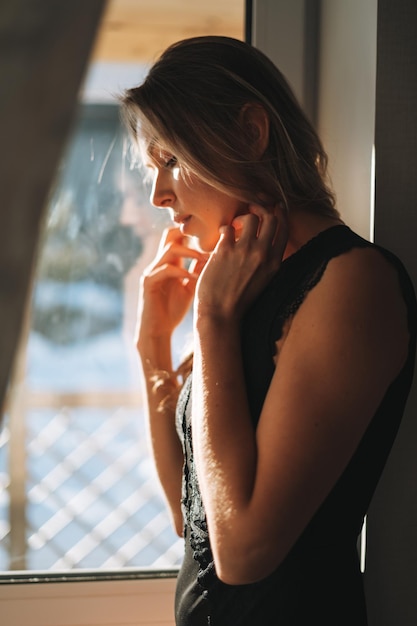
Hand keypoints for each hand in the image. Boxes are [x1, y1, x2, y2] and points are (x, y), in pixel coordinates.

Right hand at [136, 227, 206, 343]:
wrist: (157, 331)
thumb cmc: (173, 310)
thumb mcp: (190, 287)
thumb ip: (198, 272)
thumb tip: (214, 257)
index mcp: (170, 262)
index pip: (178, 237)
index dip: (193, 232)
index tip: (214, 235)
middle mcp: (160, 263)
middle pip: (170, 234)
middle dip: (189, 233)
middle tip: (209, 240)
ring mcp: (152, 271)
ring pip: (169, 249)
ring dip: (190, 252)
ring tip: (205, 258)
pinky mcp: (149, 283)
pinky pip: (165, 270)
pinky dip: (181, 271)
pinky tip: (193, 277)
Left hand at [195, 204, 287, 321]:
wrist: (220, 313)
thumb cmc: (239, 299)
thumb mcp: (263, 281)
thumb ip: (267, 261)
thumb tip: (264, 241)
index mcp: (275, 263)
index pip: (284, 229)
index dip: (279, 215)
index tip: (273, 209)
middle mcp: (263, 254)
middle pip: (270, 218)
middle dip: (261, 209)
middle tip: (250, 211)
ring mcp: (245, 251)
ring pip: (250, 217)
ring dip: (241, 218)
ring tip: (235, 226)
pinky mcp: (225, 250)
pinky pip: (227, 228)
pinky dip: (224, 230)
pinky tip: (221, 238)